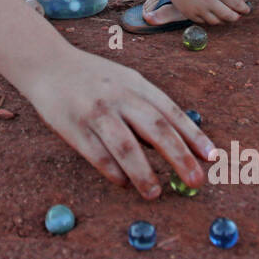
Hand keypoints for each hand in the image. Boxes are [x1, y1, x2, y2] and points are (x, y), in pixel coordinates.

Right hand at [18, 47, 214, 198]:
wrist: (47, 65)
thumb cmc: (92, 78)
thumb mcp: (124, 81)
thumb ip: (146, 107)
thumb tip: (173, 144)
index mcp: (135, 84)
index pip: (170, 111)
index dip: (193, 134)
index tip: (211, 156)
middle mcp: (119, 96)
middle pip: (155, 129)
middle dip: (179, 157)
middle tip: (196, 181)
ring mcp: (96, 112)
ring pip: (126, 147)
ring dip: (144, 173)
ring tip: (155, 193)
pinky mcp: (74, 128)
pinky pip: (98, 155)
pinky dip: (114, 172)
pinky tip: (124, 183)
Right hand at [161, 0, 249, 24]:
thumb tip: (239, 2)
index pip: (236, 3)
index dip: (244, 8)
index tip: (247, 9)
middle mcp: (207, 0)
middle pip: (228, 16)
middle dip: (236, 16)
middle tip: (238, 14)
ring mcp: (197, 9)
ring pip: (217, 22)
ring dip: (223, 19)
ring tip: (225, 14)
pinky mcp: (189, 14)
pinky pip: (204, 22)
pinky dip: (211, 19)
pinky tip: (212, 12)